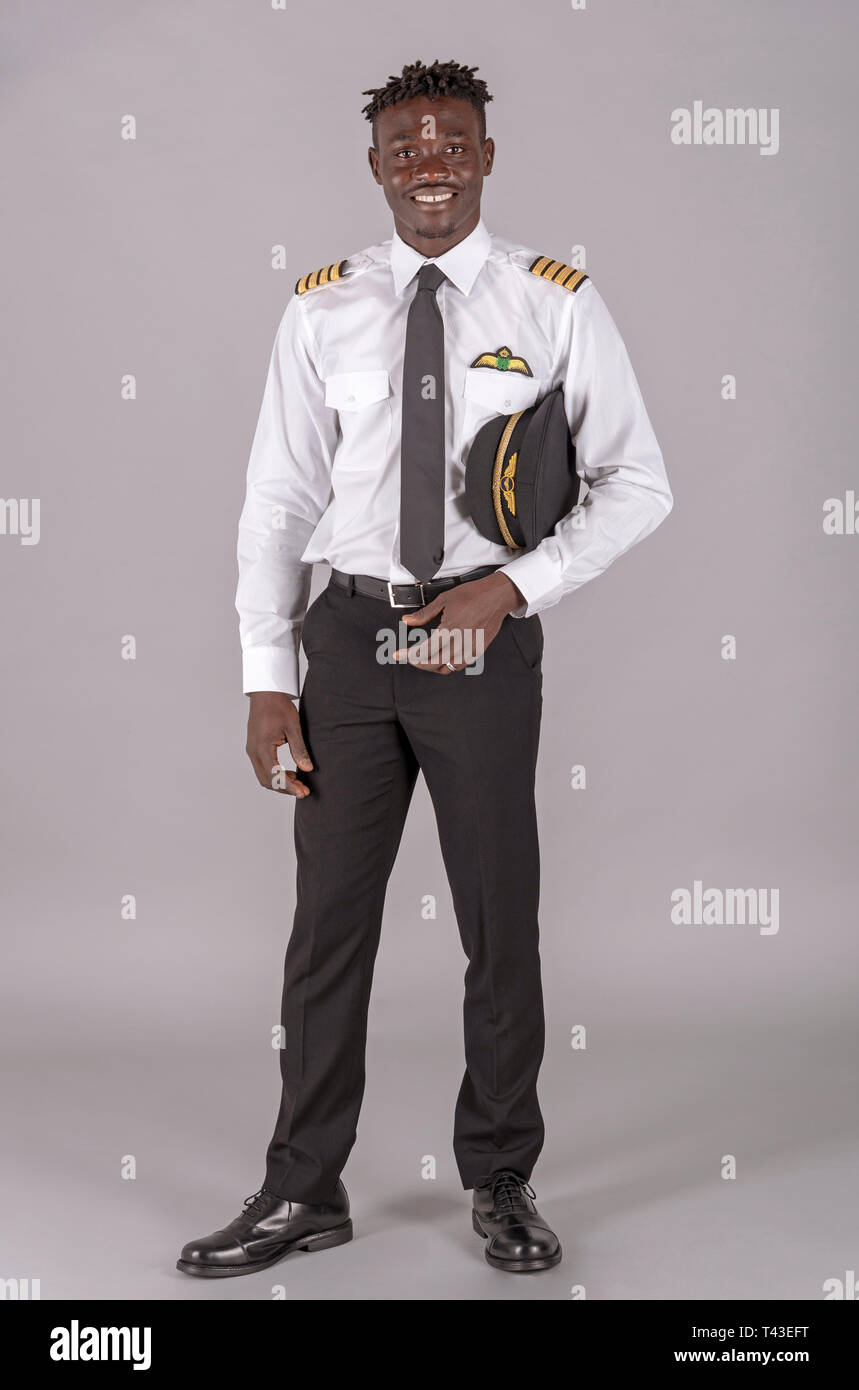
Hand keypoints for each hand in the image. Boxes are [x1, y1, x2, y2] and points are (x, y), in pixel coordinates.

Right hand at [245, 691, 313, 795]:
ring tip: (298, 782)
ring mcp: (252, 750)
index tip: (303, 792)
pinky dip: (275, 775)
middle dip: (285, 788)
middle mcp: (254, 751)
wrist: (265, 693)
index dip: (289, 787)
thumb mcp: (293, 727)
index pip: (275, 776)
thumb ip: (299, 749)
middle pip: (267, 781)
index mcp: (262, 746)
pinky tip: (289, 772)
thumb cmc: (278, 706)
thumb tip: (308, 769)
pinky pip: (262, 768)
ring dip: (279, 783)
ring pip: (263, 776)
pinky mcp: (254, 748)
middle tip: (303, 791)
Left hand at [392, 572, 524, 672]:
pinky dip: (448, 665)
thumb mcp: (443, 600)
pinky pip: (460, 665)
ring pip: (447, 668)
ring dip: (433, 666)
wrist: (496, 596)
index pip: (423, 651)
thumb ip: (424, 614)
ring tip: (425, 658)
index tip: (399, 655)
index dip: (408, 656)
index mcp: (449, 629)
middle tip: (410, 657)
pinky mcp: (478, 650)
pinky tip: (443, 657)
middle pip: (433, 664)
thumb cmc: (473, 595)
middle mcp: (460, 642)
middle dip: (418, 663)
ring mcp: (470, 648)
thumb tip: (407, 620)